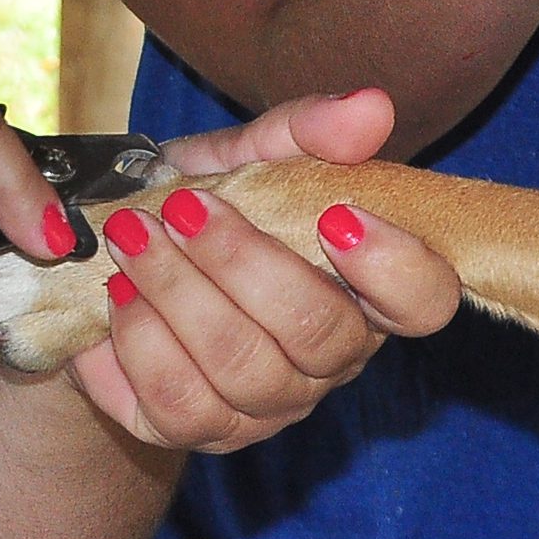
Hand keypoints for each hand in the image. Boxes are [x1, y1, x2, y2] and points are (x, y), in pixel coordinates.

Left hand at [66, 89, 459, 452]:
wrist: (114, 259)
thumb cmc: (204, 206)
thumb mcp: (245, 155)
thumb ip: (305, 132)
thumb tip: (370, 106)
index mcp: (363, 289)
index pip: (424, 300)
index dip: (395, 268)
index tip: (336, 216)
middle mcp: (328, 360)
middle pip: (318, 334)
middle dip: (240, 264)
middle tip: (181, 209)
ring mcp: (268, 407)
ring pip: (242, 371)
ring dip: (176, 294)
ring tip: (130, 237)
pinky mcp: (199, 432)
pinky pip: (179, 407)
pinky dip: (140, 343)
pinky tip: (117, 293)